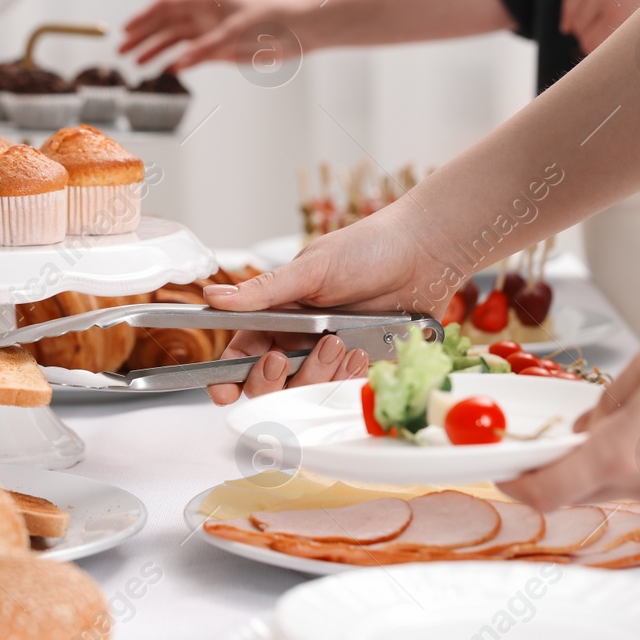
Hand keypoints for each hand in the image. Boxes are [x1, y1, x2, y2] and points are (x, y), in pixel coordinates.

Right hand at [119, 0, 315, 68]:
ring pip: (176, 40)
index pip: (166, 6)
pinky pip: (193, 55)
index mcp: (206, 1)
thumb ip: (206, 50)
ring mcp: (212, 31)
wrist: (301, 27)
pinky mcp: (222, 48)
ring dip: (155, 50)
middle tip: (122, 52)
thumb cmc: (273, 19)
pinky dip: (177, 62)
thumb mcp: (238, 33)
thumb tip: (175, 65)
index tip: (125, 30)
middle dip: (142, 37)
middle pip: (165, 24)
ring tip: (136, 64)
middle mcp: (205, 15)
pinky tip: (165, 71)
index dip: (144, 17)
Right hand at [201, 212, 431, 403]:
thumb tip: (213, 297)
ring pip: (306, 390)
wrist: (425, 253)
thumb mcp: (311, 269)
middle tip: (281, 359)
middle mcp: (299, 339)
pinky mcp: (362, 365)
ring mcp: (331, 354)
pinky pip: (344, 388)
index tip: (224, 390)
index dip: (229, 375)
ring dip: (316, 373)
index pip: (242, 352)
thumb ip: (263, 291)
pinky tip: (361, 354)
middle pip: (268, 382)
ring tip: (339, 343)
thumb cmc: (367, 248)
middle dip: (271, 378)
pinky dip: (348, 376)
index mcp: (278, 314)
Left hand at [499, 319, 639, 508]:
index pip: (551, 491)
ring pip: (627, 489)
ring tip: (623, 423)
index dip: (518, 487)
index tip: (504, 476)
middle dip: (562, 472)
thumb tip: (587, 426)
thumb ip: (607, 403)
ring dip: (610, 466)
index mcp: (622, 454)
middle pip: (586, 493)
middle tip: (553, 445)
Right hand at [558, 0, 639, 54]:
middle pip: (579, 28)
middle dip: (591, 37)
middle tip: (609, 42)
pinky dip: (575, 1)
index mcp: (621, 11)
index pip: (591, 46)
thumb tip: (618, 79)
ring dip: (581, 21)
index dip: (601, 55)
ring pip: (572, 9)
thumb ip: (635, 52)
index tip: (610, 58)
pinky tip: (583, 13)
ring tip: (594, 30)